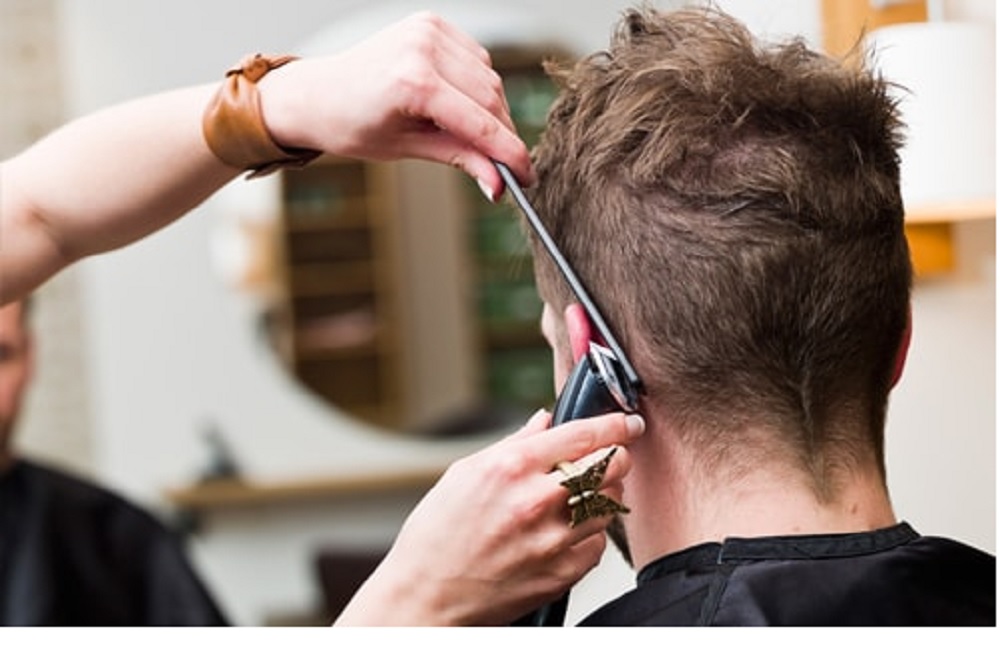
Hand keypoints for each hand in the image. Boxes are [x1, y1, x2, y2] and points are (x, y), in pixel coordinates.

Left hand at [259, 11, 534, 197]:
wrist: (319, 93)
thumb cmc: (354, 125)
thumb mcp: (408, 149)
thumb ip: (460, 160)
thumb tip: (498, 184)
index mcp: (412, 83)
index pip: (480, 124)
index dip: (510, 155)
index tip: (527, 178)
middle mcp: (423, 48)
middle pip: (492, 99)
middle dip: (503, 136)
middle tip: (506, 168)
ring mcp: (428, 30)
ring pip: (489, 79)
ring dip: (492, 112)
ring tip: (471, 136)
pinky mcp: (432, 23)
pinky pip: (476, 60)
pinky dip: (478, 86)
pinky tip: (460, 103)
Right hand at [334, 410, 644, 625]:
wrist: (427, 596)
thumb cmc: (437, 535)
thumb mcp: (465, 473)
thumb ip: (514, 443)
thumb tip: (545, 421)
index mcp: (512, 467)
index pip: (584, 435)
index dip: (615, 424)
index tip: (627, 422)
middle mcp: (536, 501)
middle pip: (611, 467)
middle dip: (616, 458)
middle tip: (608, 460)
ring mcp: (552, 540)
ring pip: (610, 506)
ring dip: (600, 498)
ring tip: (571, 502)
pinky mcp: (562, 573)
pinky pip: (597, 545)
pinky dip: (587, 536)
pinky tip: (560, 535)